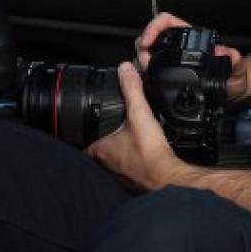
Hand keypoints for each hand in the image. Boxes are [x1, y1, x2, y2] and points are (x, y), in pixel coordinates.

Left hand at [86, 62, 196, 191]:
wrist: (168, 179)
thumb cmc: (150, 153)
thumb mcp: (140, 114)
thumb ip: (132, 90)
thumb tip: (126, 70)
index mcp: (99, 151)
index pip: (82, 140)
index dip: (85, 131)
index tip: (91, 123)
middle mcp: (105, 166)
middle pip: (96, 150)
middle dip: (103, 140)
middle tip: (112, 129)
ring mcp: (118, 176)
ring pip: (111, 161)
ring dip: (117, 151)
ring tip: (127, 139)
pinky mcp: (133, 181)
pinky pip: (127, 169)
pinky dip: (132, 160)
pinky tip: (142, 153)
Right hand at [135, 12, 250, 103]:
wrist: (233, 93)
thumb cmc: (235, 77)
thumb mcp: (237, 68)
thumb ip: (234, 59)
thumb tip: (224, 51)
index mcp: (192, 39)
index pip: (167, 22)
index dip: (154, 27)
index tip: (148, 40)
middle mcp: (179, 47)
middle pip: (152, 37)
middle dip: (142, 46)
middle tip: (144, 61)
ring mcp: (171, 61)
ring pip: (147, 53)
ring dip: (141, 61)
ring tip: (143, 72)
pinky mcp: (168, 75)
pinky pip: (150, 71)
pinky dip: (144, 74)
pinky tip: (145, 82)